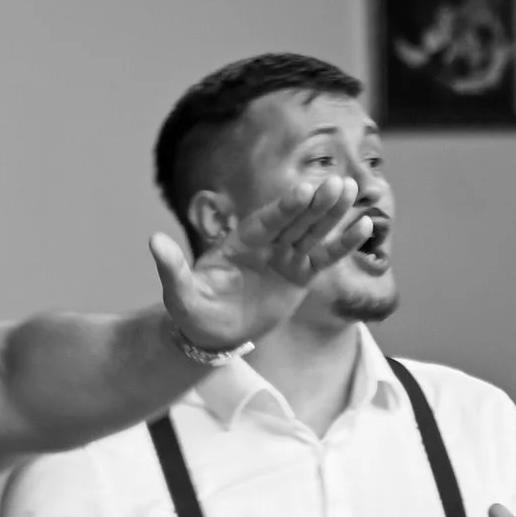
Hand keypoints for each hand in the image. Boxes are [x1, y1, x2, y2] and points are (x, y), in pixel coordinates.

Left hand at [150, 172, 370, 352]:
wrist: (213, 334)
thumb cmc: (195, 311)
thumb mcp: (180, 294)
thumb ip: (172, 268)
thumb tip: (154, 241)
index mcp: (240, 242)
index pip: (266, 221)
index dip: (285, 207)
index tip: (303, 190)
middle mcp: (266, 244)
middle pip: (295, 220)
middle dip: (316, 203)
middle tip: (338, 182)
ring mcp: (285, 258)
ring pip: (313, 232)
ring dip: (332, 213)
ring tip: (351, 190)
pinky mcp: (300, 275)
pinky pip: (324, 258)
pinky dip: (342, 244)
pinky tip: (362, 226)